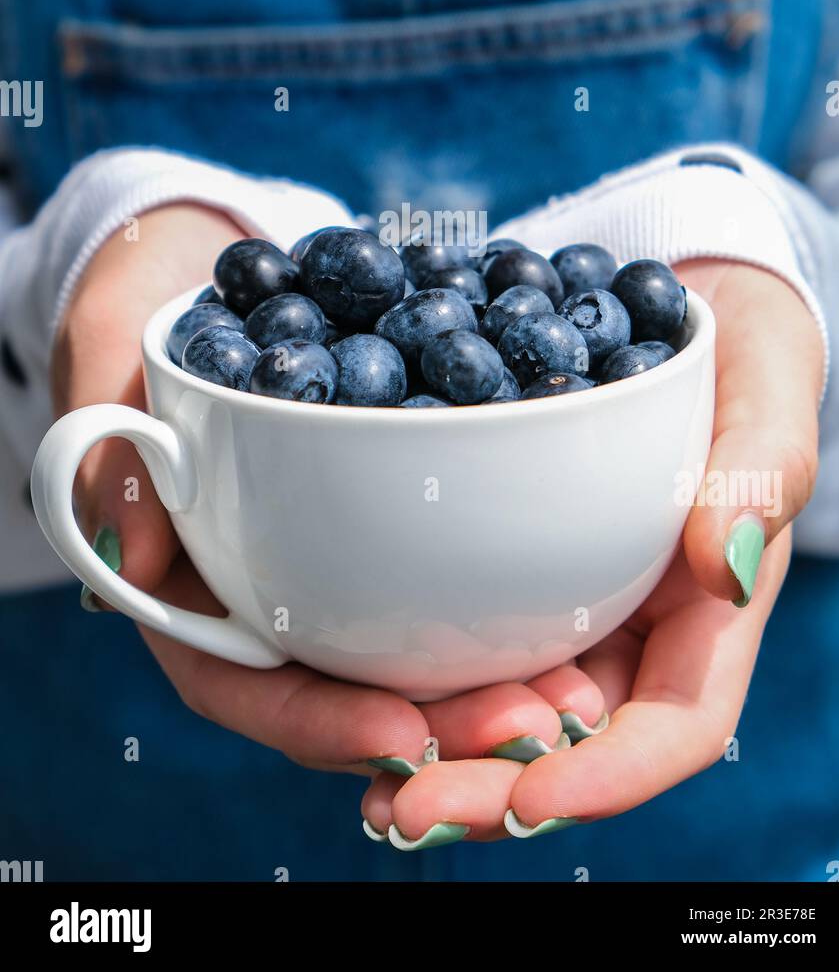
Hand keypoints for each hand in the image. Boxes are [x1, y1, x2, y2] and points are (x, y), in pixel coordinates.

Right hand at [53, 204, 604, 782]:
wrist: (210, 255)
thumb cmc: (143, 299)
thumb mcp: (105, 350)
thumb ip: (112, 443)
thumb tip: (135, 562)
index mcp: (189, 576)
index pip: (242, 682)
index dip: (315, 719)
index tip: (398, 733)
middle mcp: (269, 578)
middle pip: (346, 683)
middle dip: (436, 720)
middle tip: (531, 725)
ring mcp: (336, 542)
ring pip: (409, 638)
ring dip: (489, 673)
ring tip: (574, 688)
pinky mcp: (399, 494)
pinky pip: (452, 548)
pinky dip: (511, 579)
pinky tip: (584, 592)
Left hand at [360, 260, 822, 842]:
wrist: (676, 307)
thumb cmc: (741, 349)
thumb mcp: (767, 388)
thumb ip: (760, 475)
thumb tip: (728, 569)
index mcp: (703, 612)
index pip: (671, 726)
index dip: (607, 777)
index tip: (532, 796)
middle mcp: (629, 628)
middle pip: (571, 745)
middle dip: (495, 788)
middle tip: (409, 808)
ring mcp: (562, 605)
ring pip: (503, 708)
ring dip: (438, 754)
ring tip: (373, 784)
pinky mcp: (501, 568)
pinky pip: (455, 637)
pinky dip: (406, 679)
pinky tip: (348, 696)